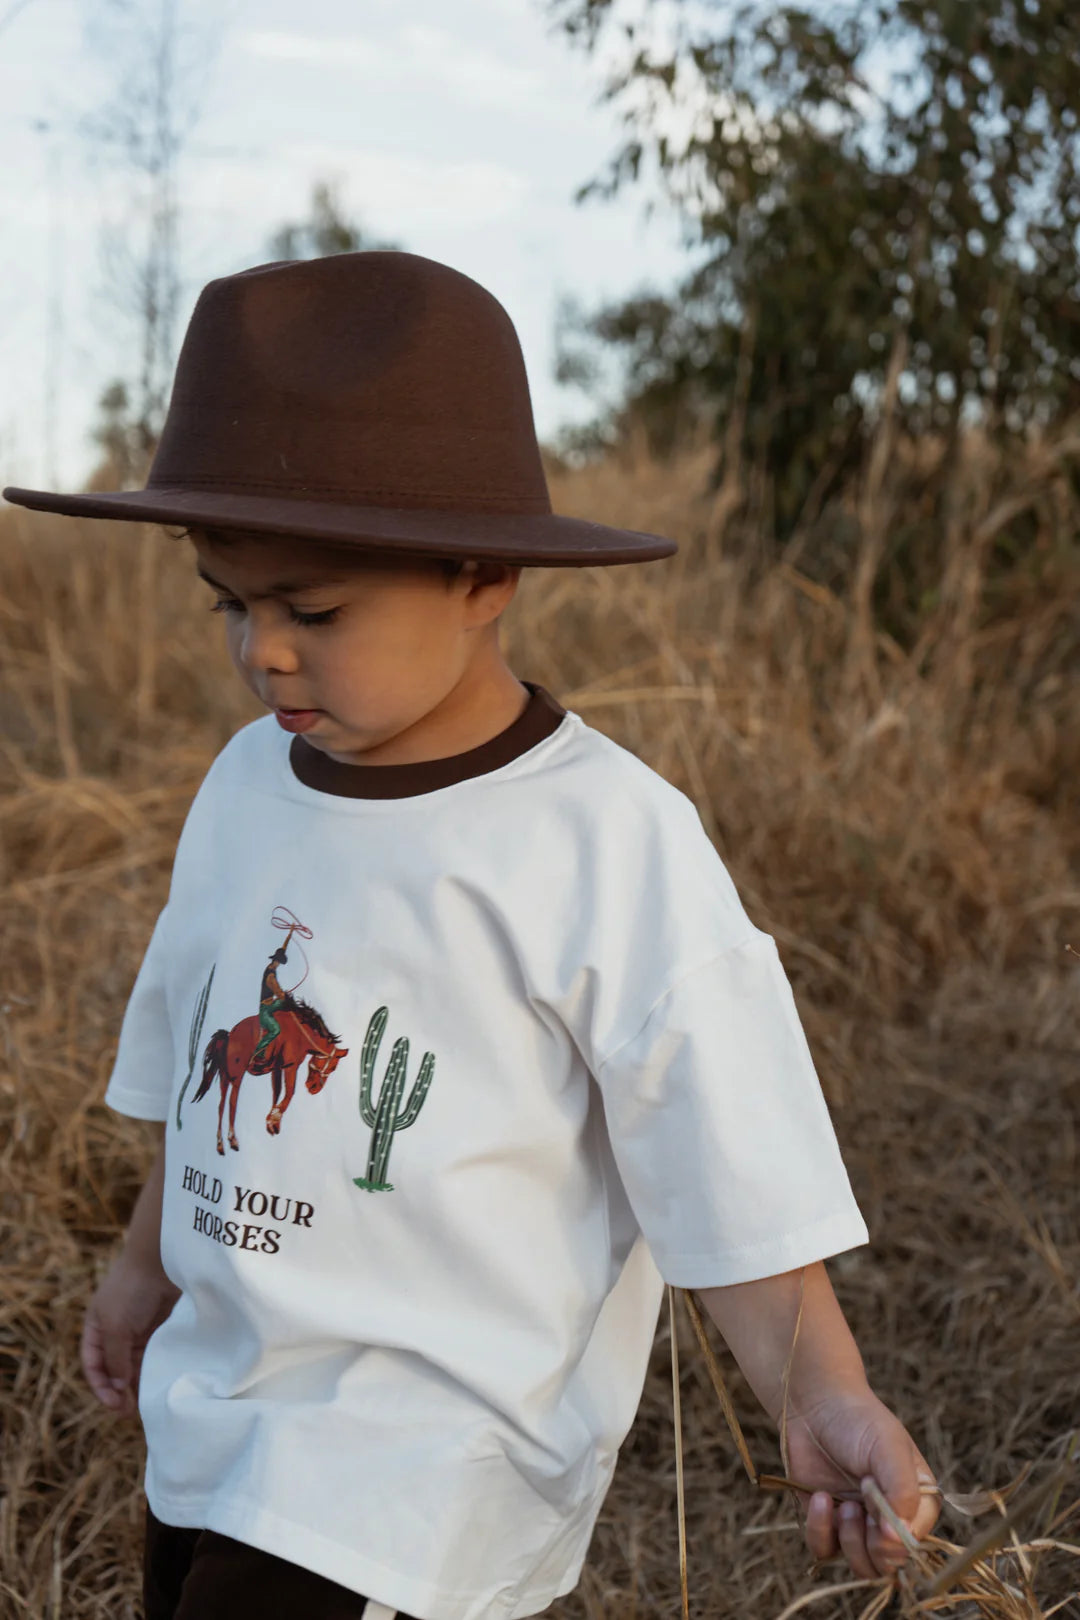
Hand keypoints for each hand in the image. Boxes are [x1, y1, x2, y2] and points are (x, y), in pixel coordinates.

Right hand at [81, 1250, 180, 1416]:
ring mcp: (138, 1329)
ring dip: (137, 1384)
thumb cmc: (132, 1289)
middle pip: (114, 1369)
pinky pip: (153, 1355)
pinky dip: (153, 1370)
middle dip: (119, 1391)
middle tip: (130, 1412)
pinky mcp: (159, 1327)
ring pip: (134, 1365)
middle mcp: (115, 1330)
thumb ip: (115, 1358)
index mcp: (96, 1328)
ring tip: (145, 1404)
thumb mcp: (116, 1326)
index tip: (113, 1404)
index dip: (100, 1387)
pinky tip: (158, 1384)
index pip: (93, 1365)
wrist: (163, 1258)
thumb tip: (118, 1387)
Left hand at [783, 1388, 939, 1578]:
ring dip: (849, 1541)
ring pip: (860, 1566)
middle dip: (871, 1547)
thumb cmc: (858, 1420)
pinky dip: (820, 1531)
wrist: (812, 1403)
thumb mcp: (888, 1447)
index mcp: (916, 1501)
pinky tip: (819, 1497)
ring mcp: (857, 1523)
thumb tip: (899, 1539)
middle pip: (888, 1564)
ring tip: (842, 1504)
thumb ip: (902, 1491)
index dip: (895, 1541)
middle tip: (856, 1509)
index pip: (914, 1543)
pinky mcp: (826, 1523)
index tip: (877, 1517)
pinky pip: (825, 1551)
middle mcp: (889, 1518)